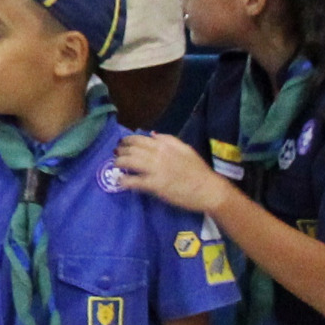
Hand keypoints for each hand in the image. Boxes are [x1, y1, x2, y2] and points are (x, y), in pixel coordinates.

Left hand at [110, 132, 232, 217]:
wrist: (208, 189)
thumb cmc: (198, 170)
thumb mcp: (185, 149)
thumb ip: (168, 140)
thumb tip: (152, 135)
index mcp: (165, 145)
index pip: (139, 139)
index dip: (126, 141)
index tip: (121, 144)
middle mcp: (158, 155)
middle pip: (131, 149)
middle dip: (120, 151)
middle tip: (116, 155)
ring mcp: (156, 170)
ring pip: (130, 162)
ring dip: (119, 163)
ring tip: (115, 165)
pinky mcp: (155, 185)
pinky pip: (134, 181)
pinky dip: (125, 181)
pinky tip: (120, 181)